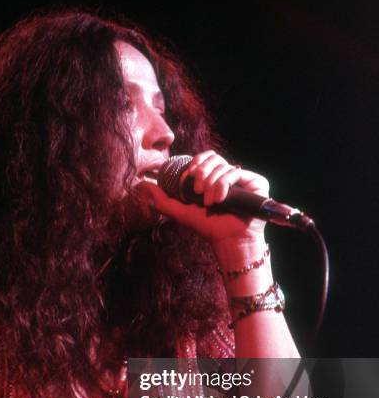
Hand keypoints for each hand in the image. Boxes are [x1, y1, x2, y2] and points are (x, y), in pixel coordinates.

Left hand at [136, 150, 269, 242]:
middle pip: (212, 157)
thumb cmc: (209, 228)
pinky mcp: (256, 181)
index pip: (204, 158)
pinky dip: (223, 185)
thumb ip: (162, 200)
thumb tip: (142, 186)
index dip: (194, 164)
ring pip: (222, 165)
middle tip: (197, 192)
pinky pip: (234, 171)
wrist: (229, 240)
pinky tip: (220, 200)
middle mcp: (229, 175)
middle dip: (201, 173)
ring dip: (211, 184)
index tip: (187, 180)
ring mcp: (243, 178)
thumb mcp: (181, 212)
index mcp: (214, 177)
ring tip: (210, 202)